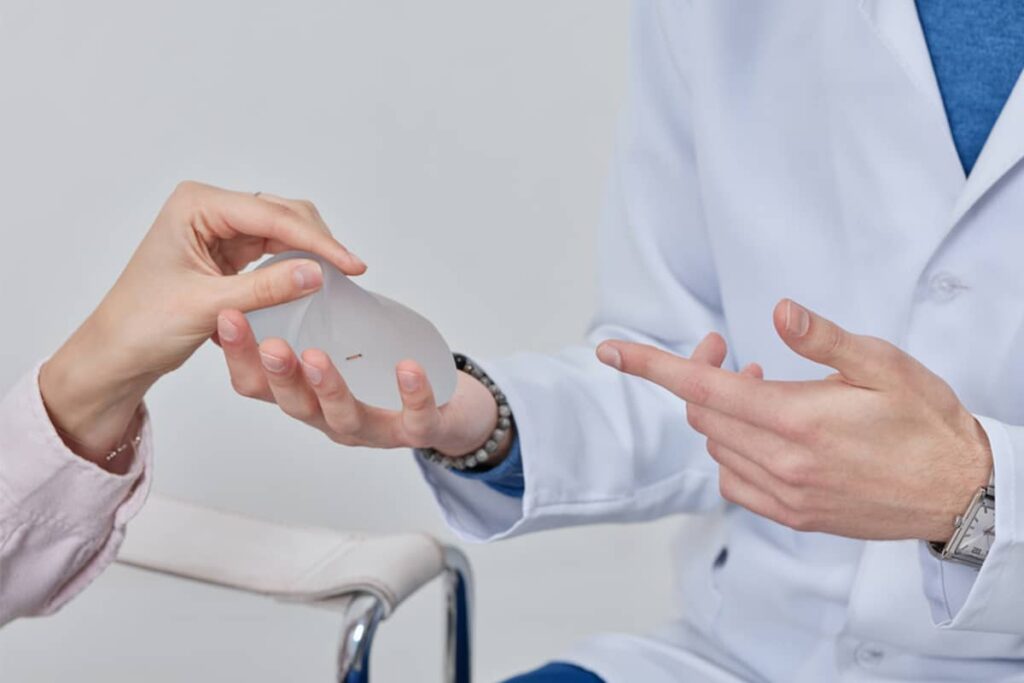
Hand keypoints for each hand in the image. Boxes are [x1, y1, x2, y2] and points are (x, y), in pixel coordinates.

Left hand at [40, 182, 364, 470]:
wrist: (118, 353)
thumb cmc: (142, 325)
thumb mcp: (209, 306)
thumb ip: (266, 288)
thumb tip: (317, 273)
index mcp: (196, 206)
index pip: (271, 215)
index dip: (316, 241)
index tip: (351, 264)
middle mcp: (209, 209)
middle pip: (282, 212)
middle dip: (317, 241)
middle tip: (351, 271)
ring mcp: (219, 228)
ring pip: (283, 229)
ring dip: (309, 252)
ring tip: (339, 276)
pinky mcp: (228, 251)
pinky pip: (273, 250)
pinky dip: (294, 264)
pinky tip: (312, 280)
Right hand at [215, 314, 512, 458]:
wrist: (442, 413)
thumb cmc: (381, 376)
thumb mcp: (339, 346)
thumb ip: (312, 316)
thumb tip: (282, 263)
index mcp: (306, 398)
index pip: (260, 384)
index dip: (240, 356)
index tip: (228, 316)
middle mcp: (332, 419)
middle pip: (296, 406)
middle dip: (280, 375)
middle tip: (270, 345)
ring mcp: (376, 430)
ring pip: (345, 417)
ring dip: (328, 387)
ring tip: (317, 357)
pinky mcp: (418, 431)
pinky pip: (416, 420)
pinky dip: (412, 394)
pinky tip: (408, 368)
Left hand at [597, 299, 992, 542]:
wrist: (959, 493)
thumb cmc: (925, 422)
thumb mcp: (883, 365)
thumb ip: (822, 338)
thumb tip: (778, 310)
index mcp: (796, 420)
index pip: (702, 390)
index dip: (651, 366)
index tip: (611, 350)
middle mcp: (782, 463)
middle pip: (703, 415)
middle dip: (702, 377)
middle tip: (731, 351)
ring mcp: (785, 495)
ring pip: (716, 446)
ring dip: (721, 413)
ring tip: (761, 388)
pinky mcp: (792, 516)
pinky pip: (734, 480)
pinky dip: (733, 450)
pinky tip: (764, 433)